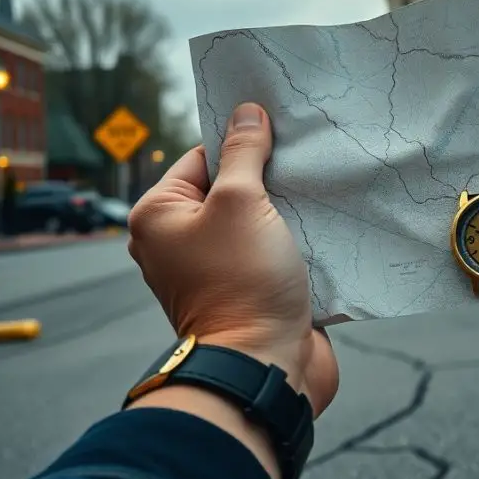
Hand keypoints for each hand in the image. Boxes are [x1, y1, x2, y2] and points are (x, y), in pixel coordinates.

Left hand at [127, 102, 338, 417]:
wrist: (264, 366)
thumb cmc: (242, 281)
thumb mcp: (242, 202)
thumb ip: (245, 153)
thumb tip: (247, 112)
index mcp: (158, 217)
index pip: (201, 157)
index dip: (240, 141)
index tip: (277, 128)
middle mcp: (177, 243)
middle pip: (229, 188)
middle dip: (267, 177)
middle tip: (301, 157)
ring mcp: (213, 270)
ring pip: (255, 221)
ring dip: (284, 209)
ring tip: (316, 190)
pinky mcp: (247, 291)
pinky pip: (269, 251)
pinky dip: (292, 240)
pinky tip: (321, 225)